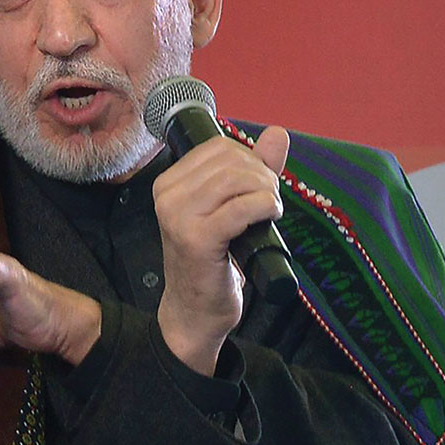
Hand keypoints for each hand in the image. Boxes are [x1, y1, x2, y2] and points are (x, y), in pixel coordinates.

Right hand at [152, 126, 289, 375]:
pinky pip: (241, 208)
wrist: (195, 310)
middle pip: (230, 160)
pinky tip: (268, 220)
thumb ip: (254, 170)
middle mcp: (167, 195)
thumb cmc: (212, 261)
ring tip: (269, 212)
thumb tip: (277, 133)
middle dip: (262, 176)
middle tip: (269, 203)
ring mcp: (178, 217)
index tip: (258, 187)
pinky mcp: (197, 239)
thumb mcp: (231, 208)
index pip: (217, 147)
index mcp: (168, 183)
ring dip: (266, 192)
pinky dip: (264, 208)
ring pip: (236, 180)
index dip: (249, 160)